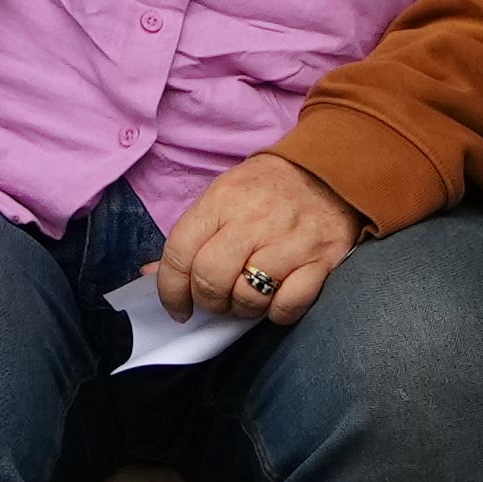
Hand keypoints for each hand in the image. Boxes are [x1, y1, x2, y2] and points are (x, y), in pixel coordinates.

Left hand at [153, 153, 362, 329]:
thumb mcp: (223, 195)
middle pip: (211, 279)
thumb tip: (150, 273)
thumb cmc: (268, 188)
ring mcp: (289, 241)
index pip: (180, 253)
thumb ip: (191, 235)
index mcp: (222, 200)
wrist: (331, 169)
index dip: (170, 290)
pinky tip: (277, 298)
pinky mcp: (322, 261)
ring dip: (243, 308)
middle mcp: (253, 220)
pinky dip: (278, 313)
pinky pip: (288, 306)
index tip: (177, 308)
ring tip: (248, 295)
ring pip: (248, 297)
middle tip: (218, 300)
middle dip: (209, 302)